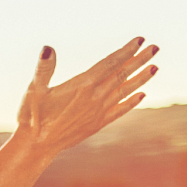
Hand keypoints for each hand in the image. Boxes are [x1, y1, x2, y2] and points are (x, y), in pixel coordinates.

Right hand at [18, 37, 157, 156]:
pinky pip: (120, 110)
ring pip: (125, 91)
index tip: (139, 40)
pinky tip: (142, 95)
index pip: (110, 64)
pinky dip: (132, 101)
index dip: (125, 51)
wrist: (36, 145)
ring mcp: (99, 111)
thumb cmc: (32, 116)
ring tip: (155, 67)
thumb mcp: (34, 90)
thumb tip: (48, 48)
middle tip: (155, 48)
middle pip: (122, 75)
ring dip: (141, 78)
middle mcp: (95, 98)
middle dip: (140, 60)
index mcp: (82, 86)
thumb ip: (44, 69)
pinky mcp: (98, 123)